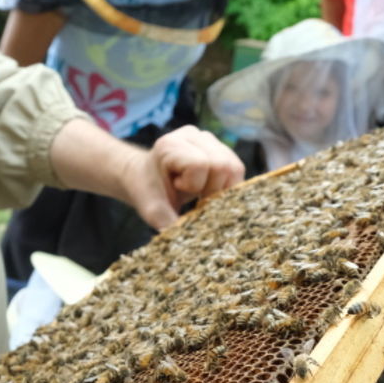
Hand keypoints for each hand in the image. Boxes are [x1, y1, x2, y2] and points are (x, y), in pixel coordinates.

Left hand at [122, 125, 243, 229]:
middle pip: (223, 165)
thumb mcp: (151, 209)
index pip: (200, 164)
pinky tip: (210, 190)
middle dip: (212, 189)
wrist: (146, 177)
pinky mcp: (222, 147)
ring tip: (202, 193)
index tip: (179, 189)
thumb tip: (188, 247)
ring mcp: (210, 139)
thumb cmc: (148, 191)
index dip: (195, 185)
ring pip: (234, 168)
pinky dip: (227, 187)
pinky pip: (237, 170)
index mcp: (172, 144)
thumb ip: (166, 222)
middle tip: (195, 196)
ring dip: (222, 189)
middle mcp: (193, 135)